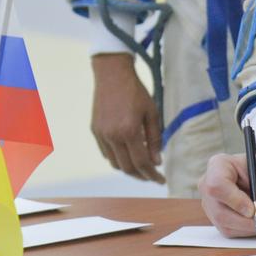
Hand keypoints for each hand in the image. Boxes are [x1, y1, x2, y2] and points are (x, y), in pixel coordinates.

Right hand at [90, 53, 163, 183]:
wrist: (112, 75)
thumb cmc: (136, 92)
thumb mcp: (152, 112)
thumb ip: (154, 138)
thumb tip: (157, 161)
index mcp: (129, 131)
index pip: (141, 163)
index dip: (152, 175)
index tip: (160, 180)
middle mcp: (113, 136)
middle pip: (127, 167)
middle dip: (141, 175)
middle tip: (152, 176)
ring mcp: (101, 135)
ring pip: (115, 163)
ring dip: (129, 169)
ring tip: (141, 167)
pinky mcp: (95, 131)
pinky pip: (106, 153)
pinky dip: (118, 159)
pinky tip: (127, 155)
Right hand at [199, 140, 255, 236]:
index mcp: (218, 166)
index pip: (216, 186)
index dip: (235, 201)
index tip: (255, 209)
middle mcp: (209, 186)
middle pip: (221, 213)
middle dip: (250, 222)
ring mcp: (213, 205)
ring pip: (227, 226)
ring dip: (254, 228)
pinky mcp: (221, 219)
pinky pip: (233, 232)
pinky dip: (253, 231)